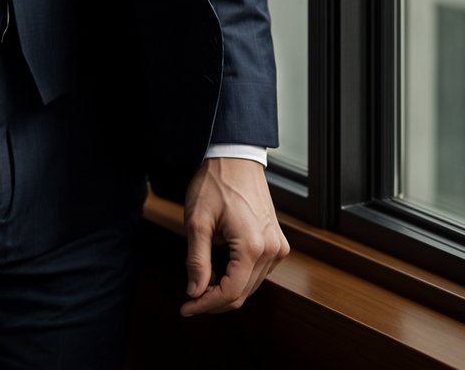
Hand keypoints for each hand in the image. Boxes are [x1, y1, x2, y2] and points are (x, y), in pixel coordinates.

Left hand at [180, 157, 288, 315]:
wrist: (236, 157)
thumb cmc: (216, 182)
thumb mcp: (197, 220)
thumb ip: (196, 260)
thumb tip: (195, 292)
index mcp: (252, 247)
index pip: (230, 293)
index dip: (205, 305)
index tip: (186, 307)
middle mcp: (272, 250)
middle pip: (242, 294)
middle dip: (214, 301)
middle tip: (189, 298)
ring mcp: (278, 247)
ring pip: (250, 286)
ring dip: (226, 290)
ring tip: (201, 283)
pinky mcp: (277, 242)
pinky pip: (258, 272)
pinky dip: (238, 278)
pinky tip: (220, 271)